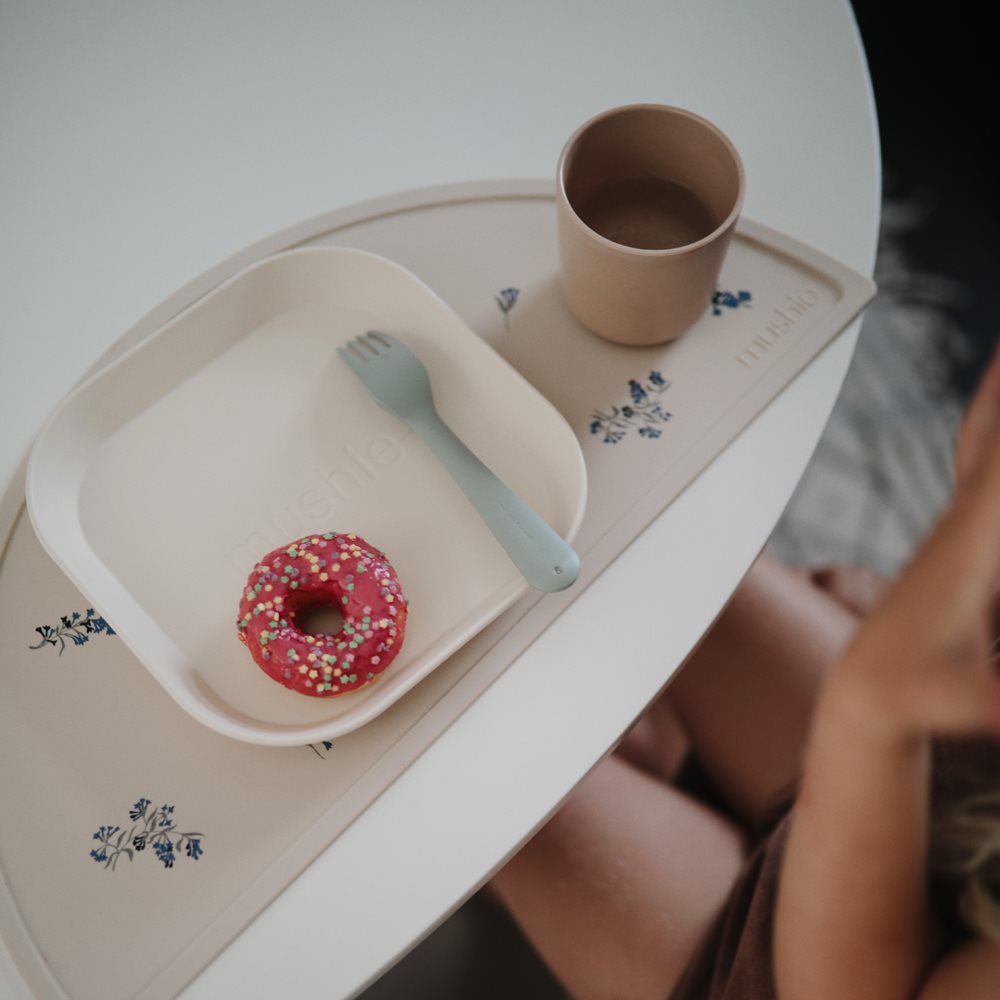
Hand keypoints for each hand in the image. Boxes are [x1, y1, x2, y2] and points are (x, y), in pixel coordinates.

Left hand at [830, 343, 999, 741]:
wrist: (867, 689)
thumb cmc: (907, 692)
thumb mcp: (951, 703)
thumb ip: (985, 705)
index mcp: (968, 543)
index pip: (996, 464)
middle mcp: (959, 523)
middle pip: (984, 434)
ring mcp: (958, 531)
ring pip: (979, 446)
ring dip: (996, 397)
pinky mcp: (962, 544)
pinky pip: (982, 470)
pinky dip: (994, 434)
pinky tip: (996, 427)